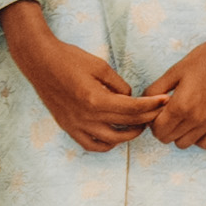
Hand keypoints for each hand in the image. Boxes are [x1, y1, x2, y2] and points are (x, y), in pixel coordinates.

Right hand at [0, 5, 152, 154]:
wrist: (40, 61)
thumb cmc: (70, 59)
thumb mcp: (100, 66)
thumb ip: (119, 85)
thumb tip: (131, 99)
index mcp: (96, 99)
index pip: (132, 109)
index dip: (152, 106)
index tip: (165, 101)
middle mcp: (86, 117)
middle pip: (125, 125)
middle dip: (146, 119)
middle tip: (156, 113)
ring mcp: (76, 125)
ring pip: (110, 141)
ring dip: (128, 135)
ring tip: (138, 125)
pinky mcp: (68, 127)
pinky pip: (91, 145)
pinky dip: (106, 144)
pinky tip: (115, 135)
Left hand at [122, 9, 205, 150]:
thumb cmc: (204, 59)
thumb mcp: (175, 71)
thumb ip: (156, 90)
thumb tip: (145, 103)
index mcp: (181, 105)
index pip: (157, 130)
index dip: (153, 121)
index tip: (158, 110)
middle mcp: (196, 118)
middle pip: (167, 138)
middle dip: (163, 127)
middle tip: (168, 112)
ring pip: (183, 144)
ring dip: (178, 133)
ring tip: (182, 116)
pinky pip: (204, 144)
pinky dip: (197, 137)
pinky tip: (196, 123)